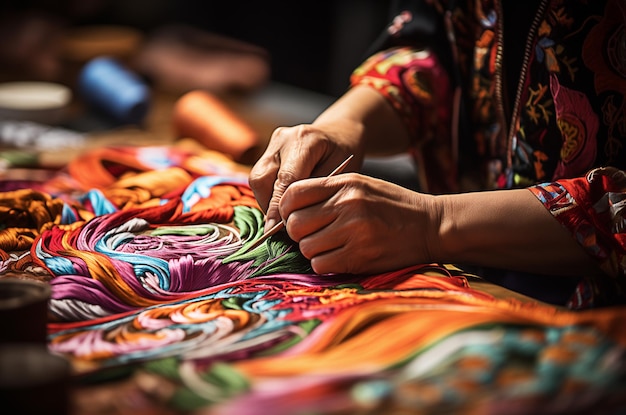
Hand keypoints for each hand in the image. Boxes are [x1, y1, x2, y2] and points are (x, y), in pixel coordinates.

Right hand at [248, 123, 360, 230]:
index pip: (285, 179)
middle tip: (283, 226)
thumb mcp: (340, 175)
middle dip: (270, 206)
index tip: (277, 230)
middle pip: (263, 179)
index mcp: (306, 140)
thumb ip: (314, 194)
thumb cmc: (345, 157)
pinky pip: (260, 178)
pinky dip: (268, 195)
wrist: (340, 134)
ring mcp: (273, 143)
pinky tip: (283, 204)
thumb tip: (288, 221)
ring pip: (257, 179)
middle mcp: (284, 138)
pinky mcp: (268, 150)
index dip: (279, 207)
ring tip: (284, 215)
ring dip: (267, 202)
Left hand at [278, 172, 439, 274]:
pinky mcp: (359, 256)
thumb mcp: (362, 184)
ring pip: (306, 247)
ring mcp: (354, 231)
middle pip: (295, 223)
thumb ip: (328, 191)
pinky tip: (339, 256)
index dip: (287, 208)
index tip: (295, 216)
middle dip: (299, 233)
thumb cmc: (392, 205)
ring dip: (312, 250)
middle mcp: (347, 205)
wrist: (430, 225)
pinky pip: (321, 265)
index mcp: (345, 183)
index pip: (293, 193)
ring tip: (330, 245)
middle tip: (313, 234)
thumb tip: (289, 208)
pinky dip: (324, 264)